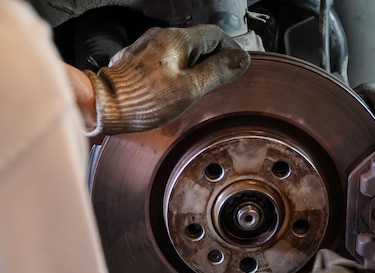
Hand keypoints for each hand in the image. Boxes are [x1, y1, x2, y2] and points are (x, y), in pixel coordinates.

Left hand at [84, 25, 249, 135]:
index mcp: (177, 40)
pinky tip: (178, 87)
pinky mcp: (137, 61)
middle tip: (224, 79)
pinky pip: (166, 59)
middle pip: (198, 41)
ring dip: (197, 64)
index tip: (239, 65)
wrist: (104, 106)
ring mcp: (147, 48)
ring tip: (203, 86)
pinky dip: (180, 69)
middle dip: (215, 58)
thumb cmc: (146, 99)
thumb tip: (241, 60)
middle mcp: (161, 37)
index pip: (215, 34)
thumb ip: (217, 72)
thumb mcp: (190, 88)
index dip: (231, 49)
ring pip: (182, 50)